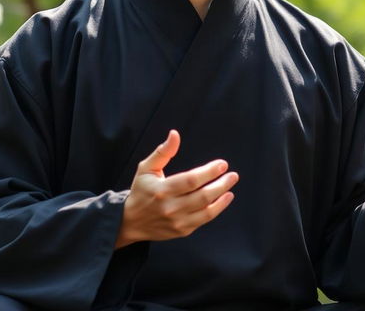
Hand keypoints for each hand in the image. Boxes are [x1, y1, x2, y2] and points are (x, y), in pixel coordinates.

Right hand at [115, 130, 238, 247]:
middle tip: (233, 174)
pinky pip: (204, 220)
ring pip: (206, 210)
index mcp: (162, 190)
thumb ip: (163, 151)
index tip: (222, 164)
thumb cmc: (141, 190)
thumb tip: (175, 134)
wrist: (131, 222)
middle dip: (220, 184)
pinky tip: (225, 198)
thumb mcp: (146, 168)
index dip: (208, 172)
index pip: (190, 180)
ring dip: (222, 196)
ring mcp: (178, 221)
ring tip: (231, 184)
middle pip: (202, 196)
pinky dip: (217, 209)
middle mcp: (171, 207)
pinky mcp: (183, 230)